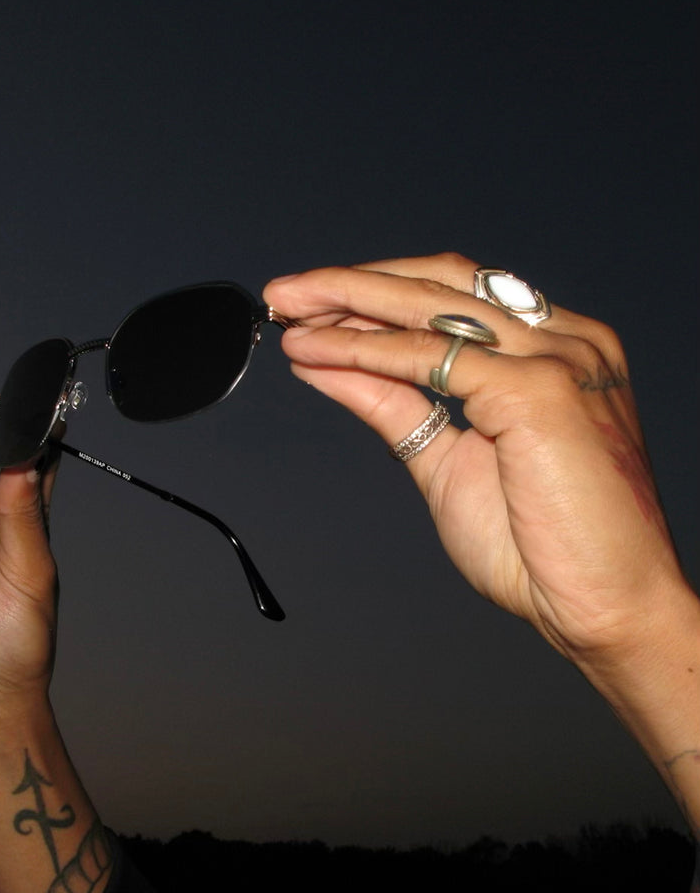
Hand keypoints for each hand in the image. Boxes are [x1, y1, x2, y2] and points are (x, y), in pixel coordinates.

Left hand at [264, 255, 692, 685]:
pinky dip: (364, 350)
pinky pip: (429, 358)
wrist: (605, 609)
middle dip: (352, 284)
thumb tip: (336, 367)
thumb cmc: (544, 550)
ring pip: (430, 308)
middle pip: (440, 286)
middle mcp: (564, 341)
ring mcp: (557, 358)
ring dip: (348, 303)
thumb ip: (397, 407)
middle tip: (287, 292)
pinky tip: (317, 350)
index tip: (317, 308)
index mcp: (556, 352)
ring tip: (290, 308)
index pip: (455, 298)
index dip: (379, 295)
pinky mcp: (539, 388)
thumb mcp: (448, 463)